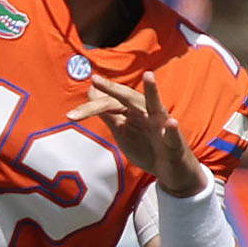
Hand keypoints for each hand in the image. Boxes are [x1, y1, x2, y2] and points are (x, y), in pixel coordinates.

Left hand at [68, 71, 207, 194]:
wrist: (168, 169)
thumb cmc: (146, 146)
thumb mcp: (122, 130)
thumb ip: (108, 113)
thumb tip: (91, 92)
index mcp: (133, 110)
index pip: (110, 104)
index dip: (91, 107)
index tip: (72, 112)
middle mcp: (148, 112)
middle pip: (128, 98)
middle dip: (113, 89)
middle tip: (96, 80)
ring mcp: (162, 126)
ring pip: (157, 106)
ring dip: (153, 91)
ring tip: (148, 76)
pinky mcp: (175, 143)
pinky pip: (173, 135)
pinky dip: (171, 129)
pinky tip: (171, 122)